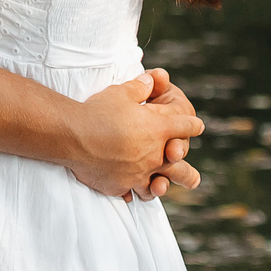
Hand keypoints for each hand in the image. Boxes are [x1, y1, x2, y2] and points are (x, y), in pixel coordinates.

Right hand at [67, 70, 202, 199]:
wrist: (73, 136)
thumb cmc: (98, 111)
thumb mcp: (120, 92)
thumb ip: (140, 87)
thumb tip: (153, 79)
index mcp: (158, 130)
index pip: (184, 126)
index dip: (192, 124)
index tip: (197, 126)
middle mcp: (154, 155)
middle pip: (180, 165)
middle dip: (187, 170)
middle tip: (194, 179)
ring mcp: (139, 173)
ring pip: (158, 185)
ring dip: (161, 186)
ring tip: (163, 188)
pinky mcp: (122, 185)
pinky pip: (131, 192)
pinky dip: (130, 190)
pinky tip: (129, 192)